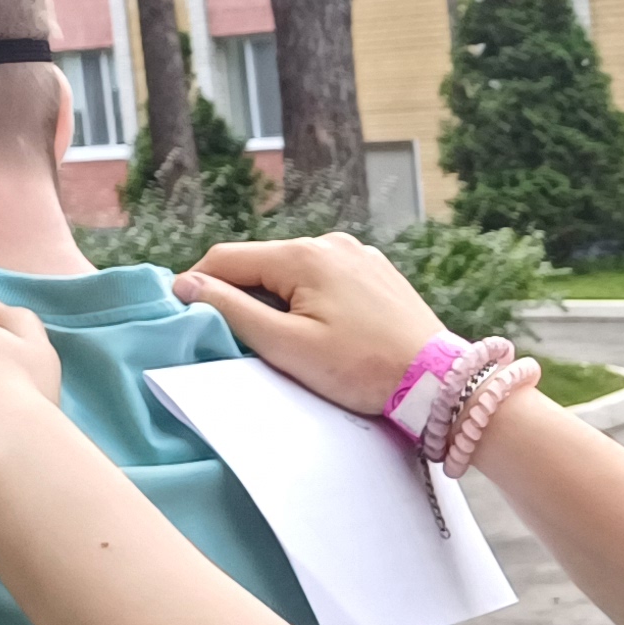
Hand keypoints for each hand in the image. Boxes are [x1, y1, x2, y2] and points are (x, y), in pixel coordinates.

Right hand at [167, 233, 446, 416]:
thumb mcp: (287, 346)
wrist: (440, 381)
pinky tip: (324, 335)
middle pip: (260, 265)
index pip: (224, 259)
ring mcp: (358, 254)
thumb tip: (184, 284)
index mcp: (303, 254)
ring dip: (277, 302)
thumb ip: (231, 311)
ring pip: (292, 274)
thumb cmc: (362, 369)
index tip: (186, 321)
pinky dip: (310, 302)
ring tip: (288, 344)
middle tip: (242, 344)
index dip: (197, 288)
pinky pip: (325, 280)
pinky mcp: (377, 272)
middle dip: (242, 299)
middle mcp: (330, 242)